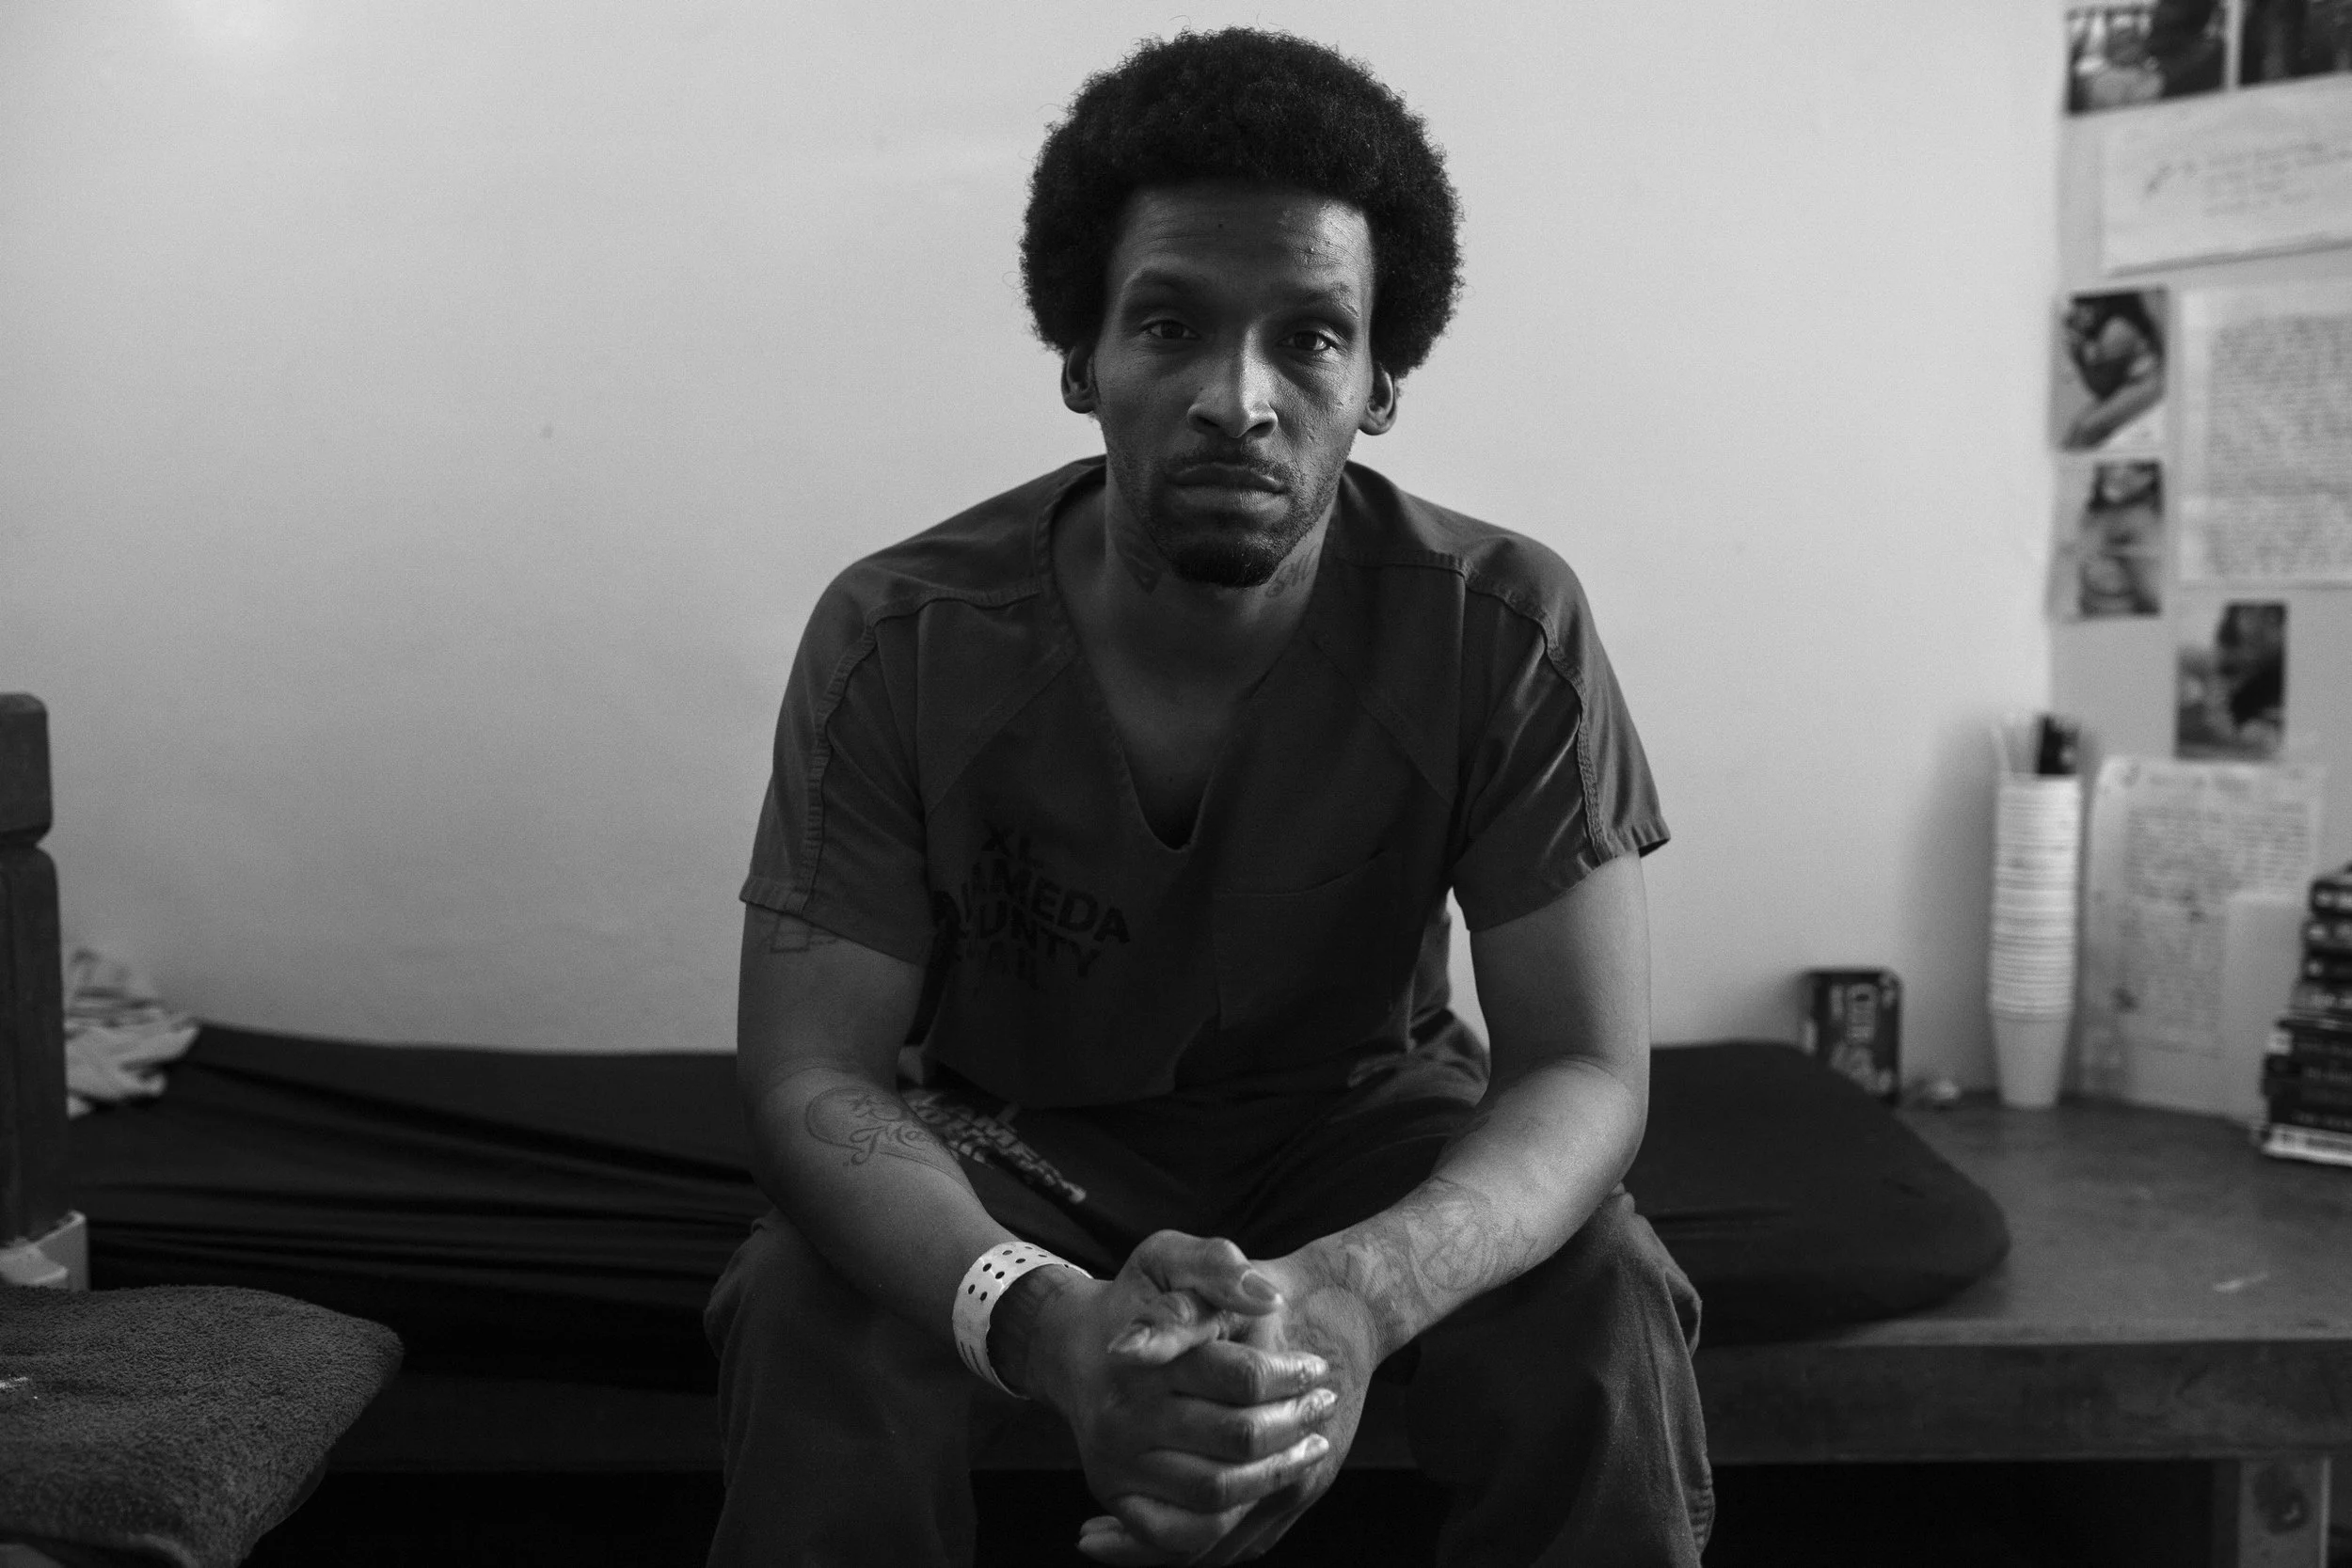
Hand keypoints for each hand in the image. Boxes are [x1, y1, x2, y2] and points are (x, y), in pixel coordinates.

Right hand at [1025, 1231, 1342, 1565]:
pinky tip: (1260, 1486)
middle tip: (1322, 1404)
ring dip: (1276, 1473)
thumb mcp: (1168, 1257)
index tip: (1315, 1367)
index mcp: (1142, 1356)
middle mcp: (1122, 1416)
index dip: (1290, 1374)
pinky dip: (1229, 1519)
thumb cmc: (1139, 1297)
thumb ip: (1216, 1264)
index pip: (1240, 1376)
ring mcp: (1116, 1464)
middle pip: (1236, 1437)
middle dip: (1294, 1423)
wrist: (1077, 1346)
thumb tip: (1269, 1298)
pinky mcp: (1118, 1497)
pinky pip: (1182, 1533)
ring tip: (1308, 1446)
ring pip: (1216, 1491)